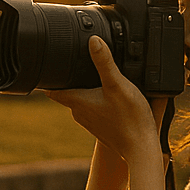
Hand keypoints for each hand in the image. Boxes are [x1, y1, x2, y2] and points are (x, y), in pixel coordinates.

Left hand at [45, 37, 169, 162]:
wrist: (141, 148)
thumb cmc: (129, 119)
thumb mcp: (117, 84)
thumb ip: (105, 62)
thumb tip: (93, 41)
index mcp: (77, 101)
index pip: (52, 89)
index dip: (48, 78)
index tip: (47, 67)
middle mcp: (79, 113)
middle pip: (68, 92)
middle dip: (71, 80)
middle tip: (77, 65)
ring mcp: (90, 122)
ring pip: (82, 102)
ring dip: (86, 91)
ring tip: (96, 78)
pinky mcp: (101, 128)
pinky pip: (95, 111)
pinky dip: (98, 102)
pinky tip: (111, 97)